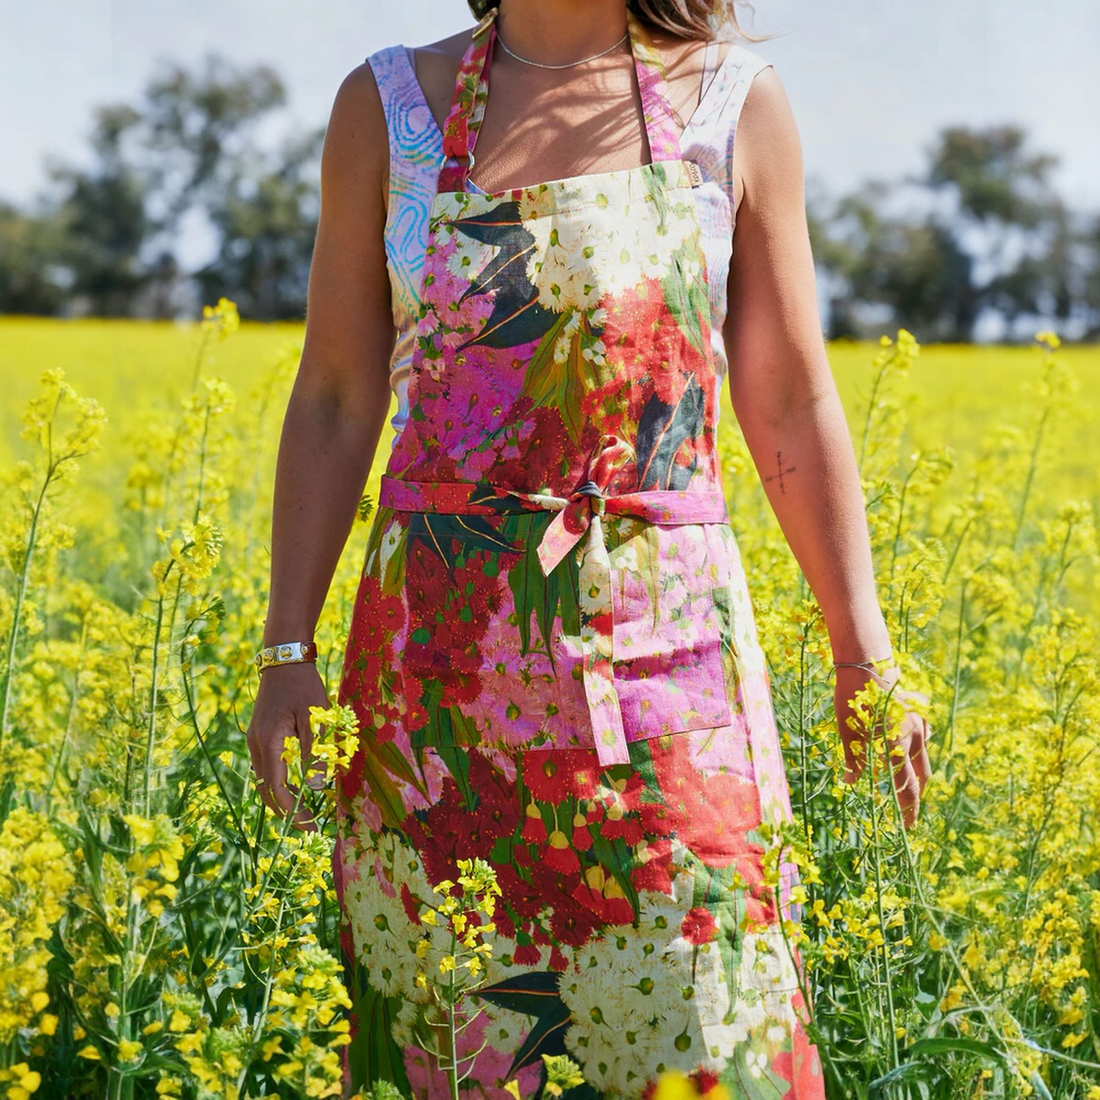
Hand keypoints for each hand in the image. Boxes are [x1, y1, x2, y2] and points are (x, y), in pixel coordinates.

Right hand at [246, 662, 331, 831]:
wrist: (284, 659)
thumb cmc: (304, 686)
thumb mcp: (316, 718)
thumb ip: (315, 753)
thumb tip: (315, 787)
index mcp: (269, 742)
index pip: (277, 789)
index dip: (293, 812)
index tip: (310, 826)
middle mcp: (257, 745)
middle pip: (266, 790)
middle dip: (285, 811)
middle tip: (308, 825)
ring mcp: (255, 740)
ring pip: (265, 780)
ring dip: (282, 798)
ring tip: (305, 809)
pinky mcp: (260, 735)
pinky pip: (267, 767)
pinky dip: (280, 782)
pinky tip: (297, 785)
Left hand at [835, 663, 931, 829]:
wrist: (869, 664)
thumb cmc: (853, 699)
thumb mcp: (847, 731)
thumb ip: (854, 759)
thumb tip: (850, 782)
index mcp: (896, 748)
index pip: (906, 789)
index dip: (908, 811)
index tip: (907, 828)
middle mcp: (914, 739)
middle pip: (921, 777)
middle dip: (916, 796)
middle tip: (908, 811)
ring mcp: (920, 724)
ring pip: (922, 756)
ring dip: (915, 771)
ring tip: (902, 780)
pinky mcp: (920, 711)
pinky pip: (920, 735)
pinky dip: (913, 745)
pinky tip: (901, 743)